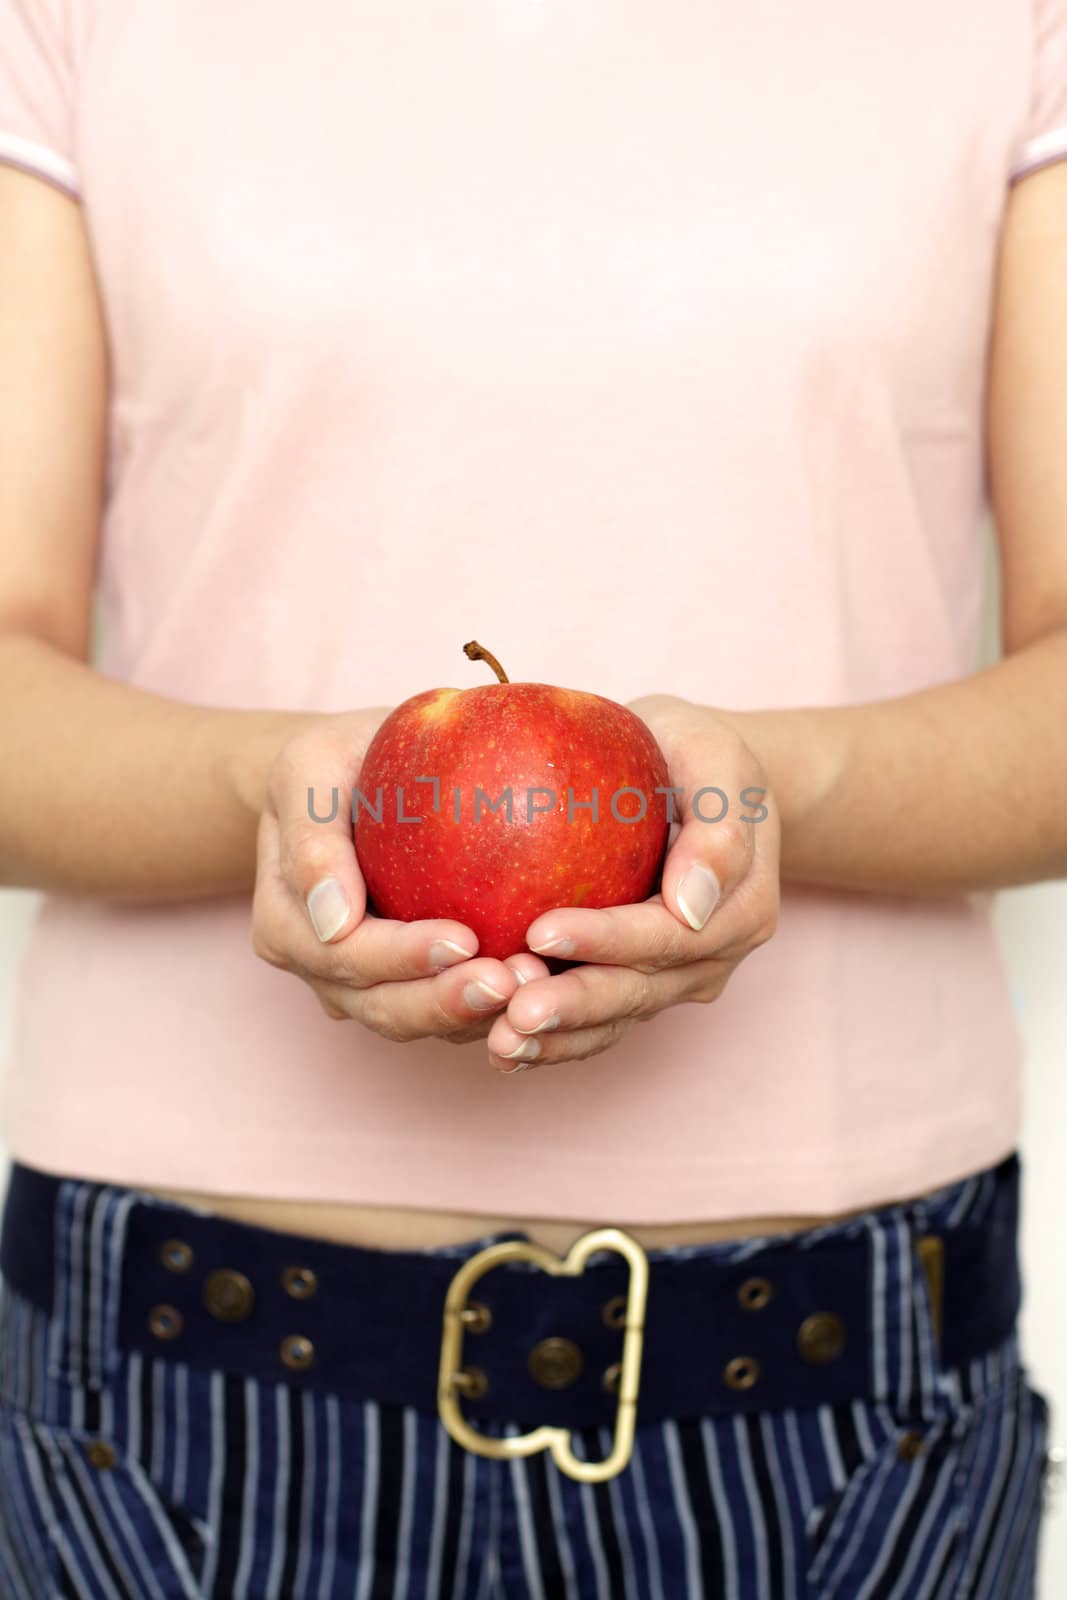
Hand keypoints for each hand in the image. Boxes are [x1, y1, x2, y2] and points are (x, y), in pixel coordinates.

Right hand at [251, 712, 549, 1042]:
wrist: (356, 774)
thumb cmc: (335, 760)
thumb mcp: (308, 767)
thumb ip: (312, 837)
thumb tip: (334, 920)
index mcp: (287, 925)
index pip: (345, 955)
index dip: (403, 958)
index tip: (465, 939)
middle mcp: (323, 970)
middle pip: (384, 1007)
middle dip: (448, 1002)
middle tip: (513, 981)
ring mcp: (367, 986)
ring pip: (422, 1021)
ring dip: (478, 1015)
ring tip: (537, 987)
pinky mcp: (415, 985)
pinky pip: (453, 1013)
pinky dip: (494, 1008)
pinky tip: (545, 986)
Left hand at [485, 697, 779, 1071]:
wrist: (697, 780)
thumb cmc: (700, 754)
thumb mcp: (719, 762)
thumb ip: (717, 829)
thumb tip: (693, 905)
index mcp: (741, 910)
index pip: (667, 934)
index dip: (606, 939)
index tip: (540, 931)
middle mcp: (710, 959)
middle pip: (638, 991)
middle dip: (574, 1005)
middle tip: (513, 1010)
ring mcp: (673, 981)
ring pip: (614, 1019)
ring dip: (558, 1039)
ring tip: (500, 1043)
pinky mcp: (635, 988)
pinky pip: (594, 1024)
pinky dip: (551, 1041)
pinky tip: (500, 1049)